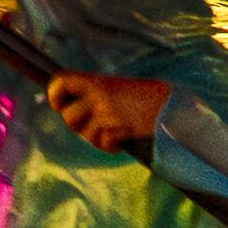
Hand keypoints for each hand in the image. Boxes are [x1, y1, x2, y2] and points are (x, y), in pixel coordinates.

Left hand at [41, 66, 174, 153]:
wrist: (172, 104)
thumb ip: (94, 95)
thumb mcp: (116, 87)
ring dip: (96, 138)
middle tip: (92, 126)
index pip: (60, 82)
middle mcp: (99, 95)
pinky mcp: (120, 129)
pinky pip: (104, 144)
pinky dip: (111, 146)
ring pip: (85, 134)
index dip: (55, 95)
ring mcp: (108, 112)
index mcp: (97, 80)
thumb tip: (68, 110)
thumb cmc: (144, 96)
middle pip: (68, 117)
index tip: (59, 104)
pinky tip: (121, 140)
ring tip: (112, 133)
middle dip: (77, 126)